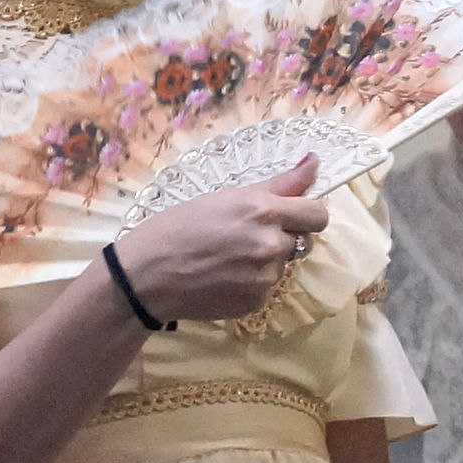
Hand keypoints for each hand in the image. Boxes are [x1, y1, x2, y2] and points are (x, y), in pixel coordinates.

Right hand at [108, 154, 331, 321]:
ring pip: (282, 263)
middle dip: (282, 235)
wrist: (144, 276)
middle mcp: (271, 245)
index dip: (307, 213)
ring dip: (264, 259)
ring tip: (226, 256)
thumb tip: (316, 162)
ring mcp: (265, 277)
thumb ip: (278, 184)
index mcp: (264, 212)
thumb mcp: (225, 197)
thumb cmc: (177, 227)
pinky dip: (250, 281)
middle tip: (245, 234)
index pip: (318, 214)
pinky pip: (266, 286)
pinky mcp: (256, 301)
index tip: (290, 214)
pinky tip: (221, 276)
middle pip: (301, 239)